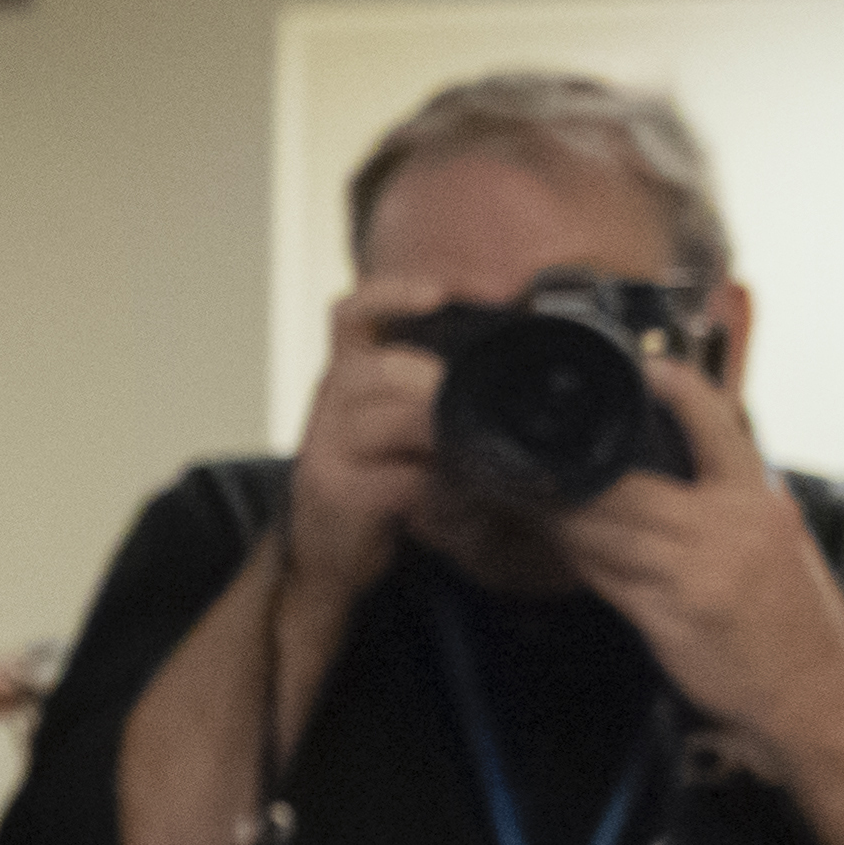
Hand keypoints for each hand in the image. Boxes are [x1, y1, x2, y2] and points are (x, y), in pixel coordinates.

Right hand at [286, 274, 458, 616]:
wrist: (325, 550)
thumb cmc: (375, 480)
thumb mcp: (398, 427)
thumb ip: (433, 395)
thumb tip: (518, 375)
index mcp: (348, 376)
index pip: (350, 315)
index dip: (390, 295)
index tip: (439, 295)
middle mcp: (330, 404)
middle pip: (373, 369)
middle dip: (426, 379)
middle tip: (465, 400)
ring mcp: (328, 450)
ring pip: (383, 420)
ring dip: (435, 431)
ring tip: (466, 446)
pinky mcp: (337, 493)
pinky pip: (396, 478)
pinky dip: (437, 486)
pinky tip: (458, 493)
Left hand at [554, 356, 843, 756]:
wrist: (816, 694)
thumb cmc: (789, 618)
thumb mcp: (773, 540)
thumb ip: (727, 498)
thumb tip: (672, 461)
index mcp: (759, 498)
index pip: (717, 423)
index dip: (677, 386)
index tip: (644, 366)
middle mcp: (733, 524)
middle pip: (631, 479)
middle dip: (575, 464)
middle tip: (532, 446)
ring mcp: (700, 568)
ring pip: (605, 524)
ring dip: (557, 509)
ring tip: (520, 489)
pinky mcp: (673, 611)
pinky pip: (604, 572)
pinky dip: (573, 552)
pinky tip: (548, 539)